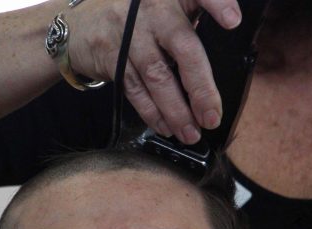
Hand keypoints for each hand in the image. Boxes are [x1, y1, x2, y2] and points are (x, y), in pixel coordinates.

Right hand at [64, 0, 242, 144]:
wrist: (78, 24)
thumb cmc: (134, 18)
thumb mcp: (163, 6)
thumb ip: (191, 20)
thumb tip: (224, 61)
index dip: (217, 4)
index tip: (234, 21)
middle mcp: (151, 8)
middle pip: (183, 46)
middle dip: (200, 87)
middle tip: (212, 116)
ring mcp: (129, 32)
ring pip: (158, 75)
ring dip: (176, 110)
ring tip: (191, 132)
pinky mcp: (112, 56)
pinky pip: (136, 89)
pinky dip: (152, 112)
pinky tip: (166, 126)